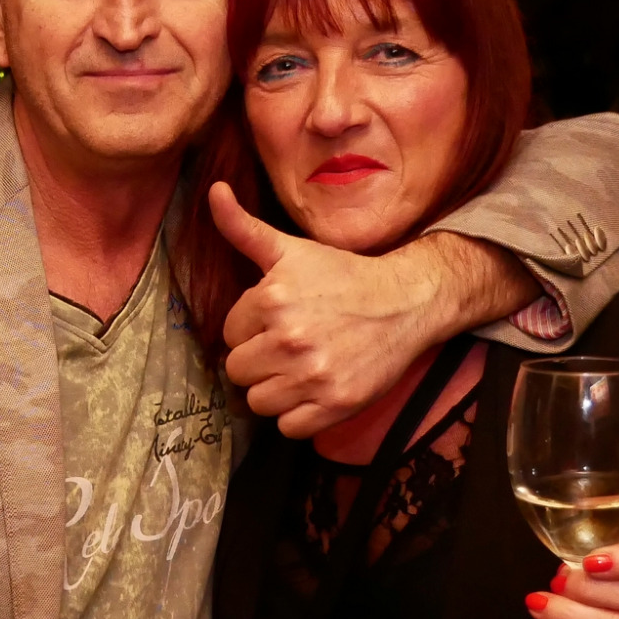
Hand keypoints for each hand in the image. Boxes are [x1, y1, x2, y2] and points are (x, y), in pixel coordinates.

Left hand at [211, 181, 533, 438]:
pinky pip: (289, 427)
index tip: (279, 319)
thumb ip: (242, 227)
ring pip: (259, 402)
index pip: (230, 335)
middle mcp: (289, 339)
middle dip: (259, 360)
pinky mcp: (335, 405)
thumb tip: (213, 191)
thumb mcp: (290, 249)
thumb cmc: (343, 276)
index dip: (252, 329)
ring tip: (301, 367)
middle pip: (238, 372)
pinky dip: (299, 415)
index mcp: (271, 300)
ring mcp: (313, 376)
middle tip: (290, 345)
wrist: (405, 302)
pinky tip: (316, 388)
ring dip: (276, 390)